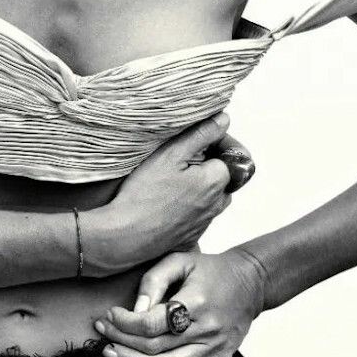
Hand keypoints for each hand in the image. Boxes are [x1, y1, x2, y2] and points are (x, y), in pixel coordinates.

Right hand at [80, 113, 248, 276]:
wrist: (126, 237)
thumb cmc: (145, 194)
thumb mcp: (171, 154)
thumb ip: (202, 134)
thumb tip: (224, 119)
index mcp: (217, 180)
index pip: (230, 153)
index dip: (213, 142)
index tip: (193, 141)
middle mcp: (217, 204)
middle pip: (221, 175)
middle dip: (205, 164)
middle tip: (177, 159)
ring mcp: (205, 223)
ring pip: (209, 195)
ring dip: (196, 185)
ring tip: (169, 181)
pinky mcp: (192, 236)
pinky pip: (197, 214)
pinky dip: (186, 204)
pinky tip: (164, 201)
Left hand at [94, 246, 267, 356]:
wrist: (251, 283)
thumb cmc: (212, 270)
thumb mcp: (180, 261)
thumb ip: (154, 281)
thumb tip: (134, 310)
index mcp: (196, 302)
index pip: (152, 322)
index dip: (125, 323)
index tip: (110, 316)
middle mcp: (206, 329)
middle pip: (155, 346)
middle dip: (122, 341)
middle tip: (104, 334)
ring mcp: (214, 349)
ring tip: (114, 354)